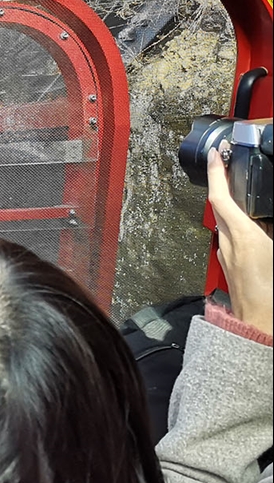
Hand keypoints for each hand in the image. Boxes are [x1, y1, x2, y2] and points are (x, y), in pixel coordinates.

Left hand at [207, 148, 272, 335]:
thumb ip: (271, 230)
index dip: (217, 174)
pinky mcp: (230, 267)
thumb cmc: (273, 296)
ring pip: (229, 224)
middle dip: (227, 186)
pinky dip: (243, 229)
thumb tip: (267, 221)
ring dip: (237, 209)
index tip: (215, 155)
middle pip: (222, 208)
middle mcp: (229, 245)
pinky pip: (234, 239)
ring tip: (251, 198)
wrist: (260, 328)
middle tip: (233, 168)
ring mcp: (227, 257)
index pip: (221, 198)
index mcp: (243, 238)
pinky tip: (258, 231)